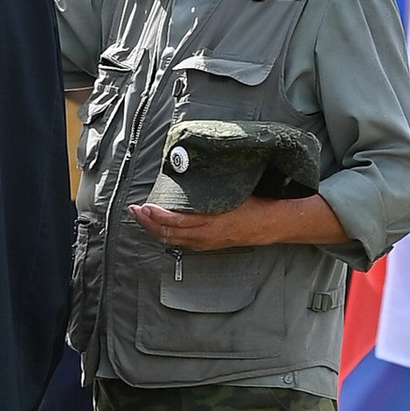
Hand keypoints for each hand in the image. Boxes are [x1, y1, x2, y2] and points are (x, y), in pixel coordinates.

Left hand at [128, 195, 344, 252]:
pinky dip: (167, 236)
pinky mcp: (210, 245)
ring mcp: (208, 243)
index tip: (144, 206)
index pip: (178, 222)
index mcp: (214, 220)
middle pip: (170, 234)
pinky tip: (159, 228)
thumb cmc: (257, 201)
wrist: (275, 223)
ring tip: (141, 217)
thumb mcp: (235, 188)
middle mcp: (208, 235)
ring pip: (174, 241)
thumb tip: (195, 165)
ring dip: (154, 230)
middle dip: (148, 223)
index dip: (158, 216)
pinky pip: (183, 244)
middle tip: (134, 210)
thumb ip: (214, 183)